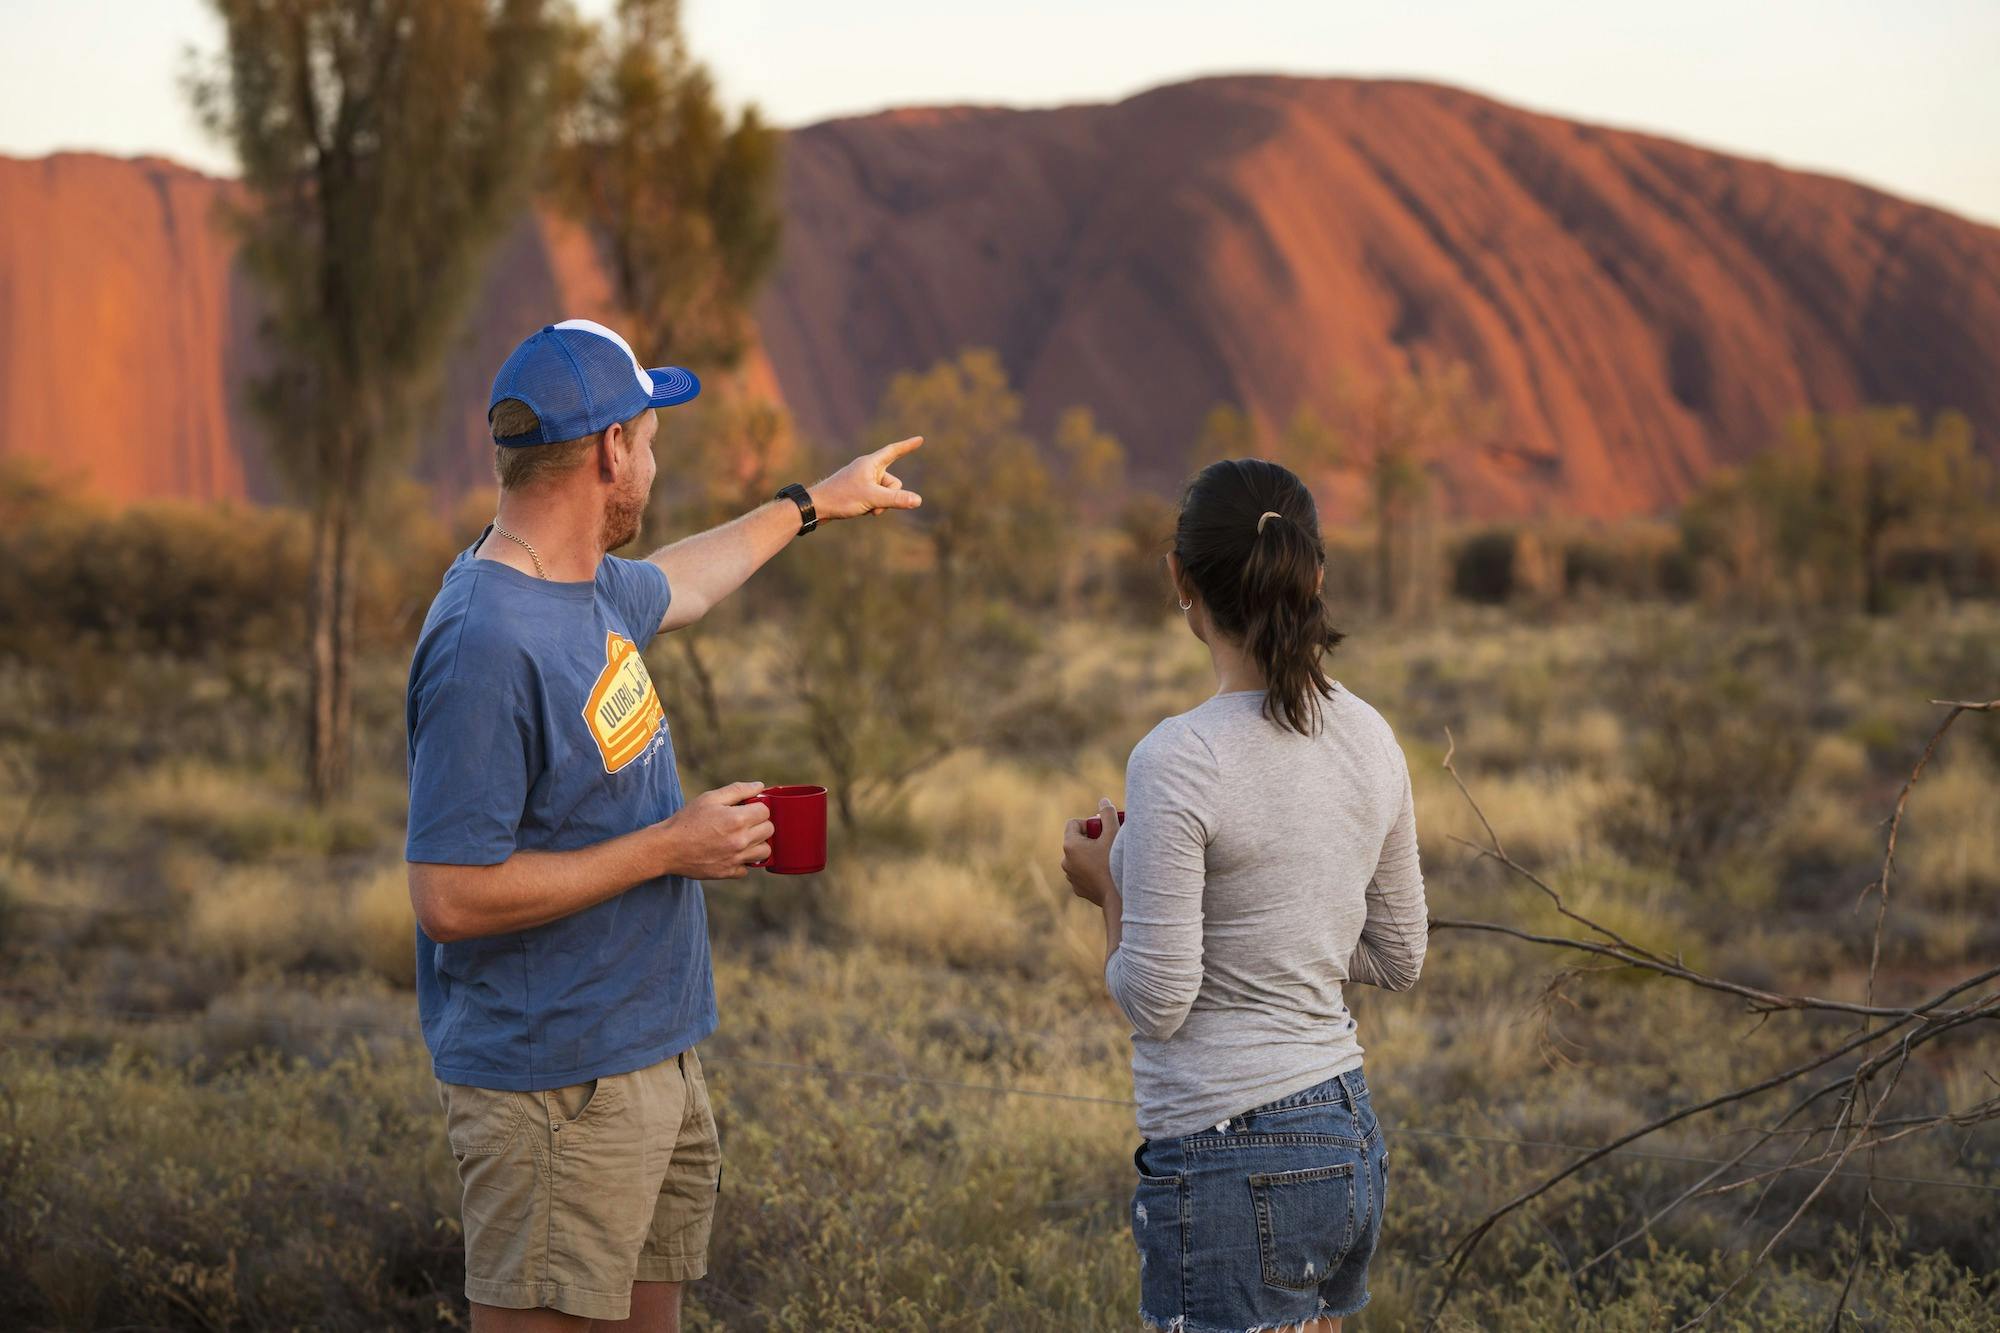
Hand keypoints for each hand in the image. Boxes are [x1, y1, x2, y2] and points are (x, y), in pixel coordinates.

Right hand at [659, 781, 773, 879]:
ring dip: (757, 843)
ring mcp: (736, 859)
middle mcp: (740, 841)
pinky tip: (731, 853)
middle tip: (745, 822)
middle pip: (769, 830)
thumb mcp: (710, 798)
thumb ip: (737, 790)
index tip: (748, 808)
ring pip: (765, 852)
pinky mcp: (728, 872)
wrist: (667, 848)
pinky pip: (747, 868)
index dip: (758, 807)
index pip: (766, 811)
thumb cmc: (687, 820)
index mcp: (737, 820)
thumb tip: (759, 786)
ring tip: (742, 838)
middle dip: (760, 823)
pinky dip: (743, 861)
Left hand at [808, 436, 924, 519]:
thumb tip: (918, 500)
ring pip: (885, 493)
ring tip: (866, 509)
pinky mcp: (858, 491)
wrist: (816, 506)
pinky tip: (861, 511)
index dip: (908, 446)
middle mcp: (868, 469)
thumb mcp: (872, 498)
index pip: (893, 451)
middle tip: (874, 504)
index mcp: (870, 463)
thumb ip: (896, 499)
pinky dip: (873, 506)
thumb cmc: (841, 497)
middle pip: (893, 482)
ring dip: (881, 504)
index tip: (920, 439)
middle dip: (890, 496)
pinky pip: (876, 498)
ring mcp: (863, 481)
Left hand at [1061, 797, 1119, 906]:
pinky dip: (1093, 870)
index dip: (1088, 823)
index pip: (1073, 824)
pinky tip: (1107, 872)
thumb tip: (1103, 800)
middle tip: (1109, 842)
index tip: (1102, 829)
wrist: (1119, 896)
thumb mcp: (1114, 833)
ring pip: (1080, 858)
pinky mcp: (1078, 888)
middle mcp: (1066, 860)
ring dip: (1092, 854)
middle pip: (1077, 841)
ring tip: (1109, 857)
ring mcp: (1071, 876)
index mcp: (1070, 845)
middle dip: (1092, 839)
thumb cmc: (1116, 861)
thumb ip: (1108, 814)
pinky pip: (1083, 873)